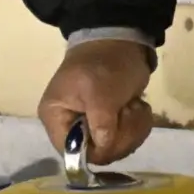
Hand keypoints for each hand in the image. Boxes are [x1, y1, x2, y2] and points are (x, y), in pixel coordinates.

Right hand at [39, 39, 154, 165]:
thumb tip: (103, 149)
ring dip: (132, 130)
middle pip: (96, 154)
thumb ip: (101, 124)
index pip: (70, 152)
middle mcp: (69, 127)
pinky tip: (137, 107)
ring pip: (115, 149)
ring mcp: (91, 126)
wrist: (122, 40)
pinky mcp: (110, 123)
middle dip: (120, 136)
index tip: (114, 132)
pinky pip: (126, 140)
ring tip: (134, 106)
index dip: (95, 150)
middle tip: (130, 112)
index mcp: (56, 117)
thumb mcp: (101, 92)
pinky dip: (137, 126)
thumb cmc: (104, 63)